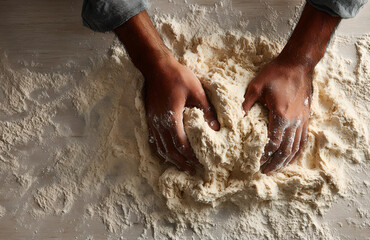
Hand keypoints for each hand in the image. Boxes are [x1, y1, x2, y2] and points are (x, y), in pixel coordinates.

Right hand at [143, 56, 218, 174]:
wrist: (156, 66)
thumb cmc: (178, 76)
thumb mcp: (197, 91)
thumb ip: (206, 111)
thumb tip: (217, 128)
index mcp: (172, 119)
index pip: (181, 144)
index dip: (190, 155)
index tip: (200, 162)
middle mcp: (160, 124)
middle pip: (170, 150)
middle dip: (181, 162)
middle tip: (192, 171)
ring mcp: (153, 122)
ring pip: (161, 147)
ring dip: (171, 158)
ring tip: (181, 166)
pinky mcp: (150, 118)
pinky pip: (155, 139)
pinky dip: (162, 149)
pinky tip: (168, 152)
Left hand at [242, 3, 340, 173]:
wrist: (298, 64)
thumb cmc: (276, 73)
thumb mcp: (256, 85)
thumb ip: (247, 103)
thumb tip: (238, 117)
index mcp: (281, 115)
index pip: (273, 142)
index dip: (265, 154)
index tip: (258, 163)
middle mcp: (294, 121)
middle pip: (286, 150)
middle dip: (275, 163)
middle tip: (265, 173)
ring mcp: (302, 120)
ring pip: (296, 147)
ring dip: (287, 161)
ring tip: (277, 170)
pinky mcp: (306, 117)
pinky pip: (304, 139)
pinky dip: (298, 151)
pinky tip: (292, 157)